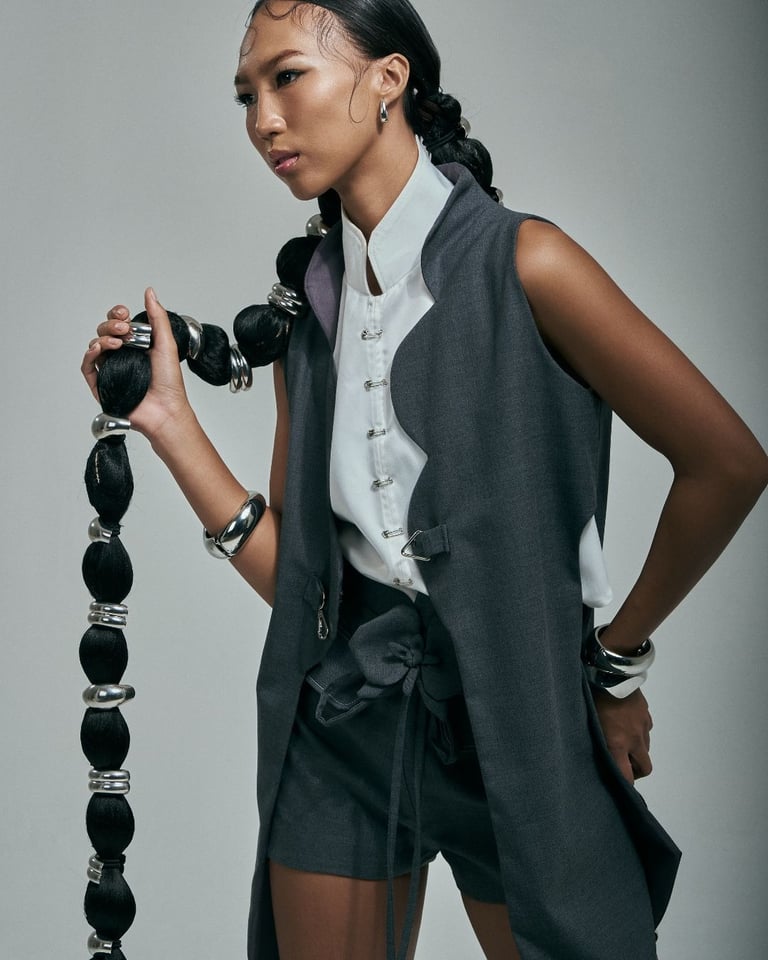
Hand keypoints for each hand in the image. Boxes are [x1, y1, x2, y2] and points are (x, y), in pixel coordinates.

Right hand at [81, 288, 192, 439]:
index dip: (117, 315)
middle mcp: (122, 356)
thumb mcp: (166, 344)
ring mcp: (111, 370)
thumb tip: (150, 293)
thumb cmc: (169, 383)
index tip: (124, 314)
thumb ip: (157, 317)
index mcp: (136, 345)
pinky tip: (98, 350)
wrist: (165, 410)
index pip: (119, 323)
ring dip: (103, 338)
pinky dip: (89, 355)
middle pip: (105, 331)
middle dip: (111, 325)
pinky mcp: (102, 384)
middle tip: (125, 330)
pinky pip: (88, 367)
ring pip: (95, 346)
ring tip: (117, 342)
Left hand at [593, 688, 652, 784]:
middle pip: (645, 768)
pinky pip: (646, 729)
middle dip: (636, 771)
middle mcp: (634, 739)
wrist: (610, 674)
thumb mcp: (589, 723)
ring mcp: (643, 726)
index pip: (627, 776)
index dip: (625, 785)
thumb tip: (596, 756)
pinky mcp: (646, 714)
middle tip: (623, 764)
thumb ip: (597, 742)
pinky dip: (639, 731)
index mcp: (617, 744)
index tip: (618, 786)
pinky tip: (626, 722)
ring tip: (621, 739)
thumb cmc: (593, 698)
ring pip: (646, 748)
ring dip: (636, 750)